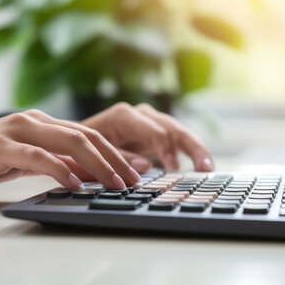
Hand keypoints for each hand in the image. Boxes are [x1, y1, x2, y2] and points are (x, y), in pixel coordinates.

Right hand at [0, 110, 142, 195]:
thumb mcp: (21, 162)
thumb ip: (52, 163)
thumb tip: (87, 174)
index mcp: (40, 123)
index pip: (88, 135)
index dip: (116, 153)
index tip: (137, 171)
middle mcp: (33, 121)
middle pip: (86, 137)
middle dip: (116, 160)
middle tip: (134, 181)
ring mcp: (16, 130)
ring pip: (70, 142)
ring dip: (98, 165)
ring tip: (116, 184)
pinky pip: (38, 156)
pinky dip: (60, 170)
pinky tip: (75, 184)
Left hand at [81, 102, 213, 172]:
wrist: (75, 141)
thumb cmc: (82, 146)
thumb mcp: (95, 153)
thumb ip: (120, 158)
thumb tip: (146, 166)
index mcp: (125, 115)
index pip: (155, 131)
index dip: (167, 150)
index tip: (174, 170)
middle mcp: (141, 115)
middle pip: (173, 128)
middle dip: (191, 147)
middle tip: (205, 167)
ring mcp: (150, 123)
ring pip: (179, 133)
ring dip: (196, 149)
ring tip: (208, 167)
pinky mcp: (155, 134)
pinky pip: (176, 142)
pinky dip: (189, 153)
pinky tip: (201, 166)